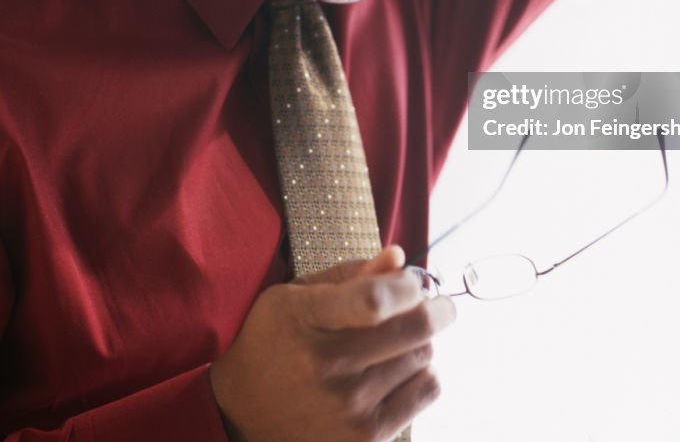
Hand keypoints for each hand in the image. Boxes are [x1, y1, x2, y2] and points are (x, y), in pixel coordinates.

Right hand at [209, 245, 456, 441]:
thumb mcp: (297, 295)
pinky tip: (397, 369)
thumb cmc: (277, 340)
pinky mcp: (366, 437)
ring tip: (395, 342)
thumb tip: (399, 256)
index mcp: (307, 319)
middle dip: (436, 308)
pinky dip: (422, 373)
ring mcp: (349, 407)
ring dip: (420, 341)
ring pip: (424, 355)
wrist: (243, 413)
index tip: (414, 282)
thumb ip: (351, 274)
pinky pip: (428, 388)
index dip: (407, 286)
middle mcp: (329, 366)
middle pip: (415, 328)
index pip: (374, 301)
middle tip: (435, 304)